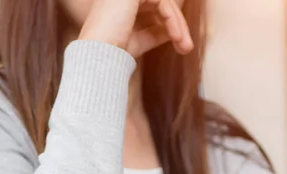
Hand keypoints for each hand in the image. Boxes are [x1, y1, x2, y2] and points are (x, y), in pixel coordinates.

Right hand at [78, 0, 193, 57]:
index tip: (182, 46)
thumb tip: (176, 31)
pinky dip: (173, 20)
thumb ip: (156, 31)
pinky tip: (176, 37)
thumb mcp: (140, 39)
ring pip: (164, 1)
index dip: (171, 24)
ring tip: (184, 47)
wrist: (100, 54)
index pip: (154, 6)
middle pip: (161, 3)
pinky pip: (162, 1)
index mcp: (120, 3)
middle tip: (186, 47)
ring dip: (178, 24)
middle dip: (178, 25)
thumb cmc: (115, 52)